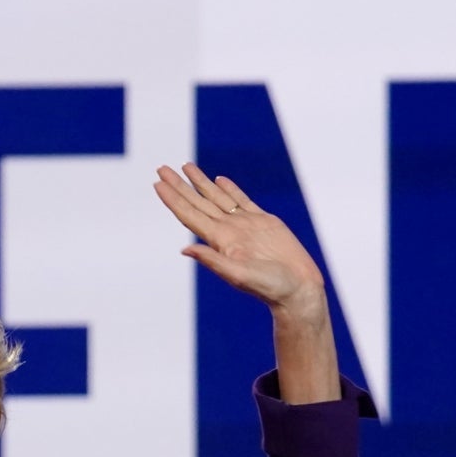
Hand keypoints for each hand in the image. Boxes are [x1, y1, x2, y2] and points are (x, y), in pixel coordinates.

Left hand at [154, 163, 327, 319]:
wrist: (298, 289)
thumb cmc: (270, 287)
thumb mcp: (238, 275)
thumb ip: (213, 260)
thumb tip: (185, 250)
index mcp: (220, 241)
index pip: (190, 215)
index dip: (173, 199)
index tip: (157, 184)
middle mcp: (229, 230)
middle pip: (198, 202)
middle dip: (180, 185)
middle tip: (161, 169)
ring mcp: (245, 225)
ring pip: (217, 197)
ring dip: (201, 182)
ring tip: (185, 167)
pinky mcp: (265, 222)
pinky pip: (242, 200)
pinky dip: (229, 189)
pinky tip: (218, 180)